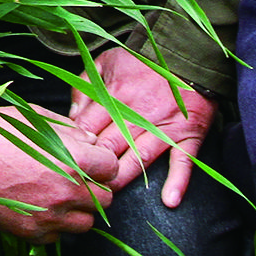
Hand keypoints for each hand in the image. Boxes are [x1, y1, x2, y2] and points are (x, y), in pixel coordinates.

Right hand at [0, 106, 123, 242]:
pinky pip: (57, 236)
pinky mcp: (31, 233)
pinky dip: (53, 225)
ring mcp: (50, 217)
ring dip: (77, 211)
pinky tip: (36, 206)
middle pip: (106, 199)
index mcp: (73, 160)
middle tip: (74, 179)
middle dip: (94, 188)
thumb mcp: (35, 119)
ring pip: (86, 223)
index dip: (102, 163)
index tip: (89, 161)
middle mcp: (67, 192)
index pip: (112, 168)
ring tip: (56, 195)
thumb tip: (91, 142)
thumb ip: (70, 131)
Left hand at [68, 49, 215, 205]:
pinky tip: (169, 201)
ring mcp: (164, 126)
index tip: (67, 159)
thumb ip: (84, 87)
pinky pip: (183, 160)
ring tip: (109, 194)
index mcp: (114, 94)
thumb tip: (70, 117)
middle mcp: (137, 113)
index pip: (87, 129)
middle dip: (94, 167)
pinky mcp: (188, 134)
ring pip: (139, 158)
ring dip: (123, 178)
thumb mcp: (106, 62)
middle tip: (82, 184)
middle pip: (109, 147)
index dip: (76, 146)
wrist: (185, 54)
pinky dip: (178, 181)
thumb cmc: (141, 60)